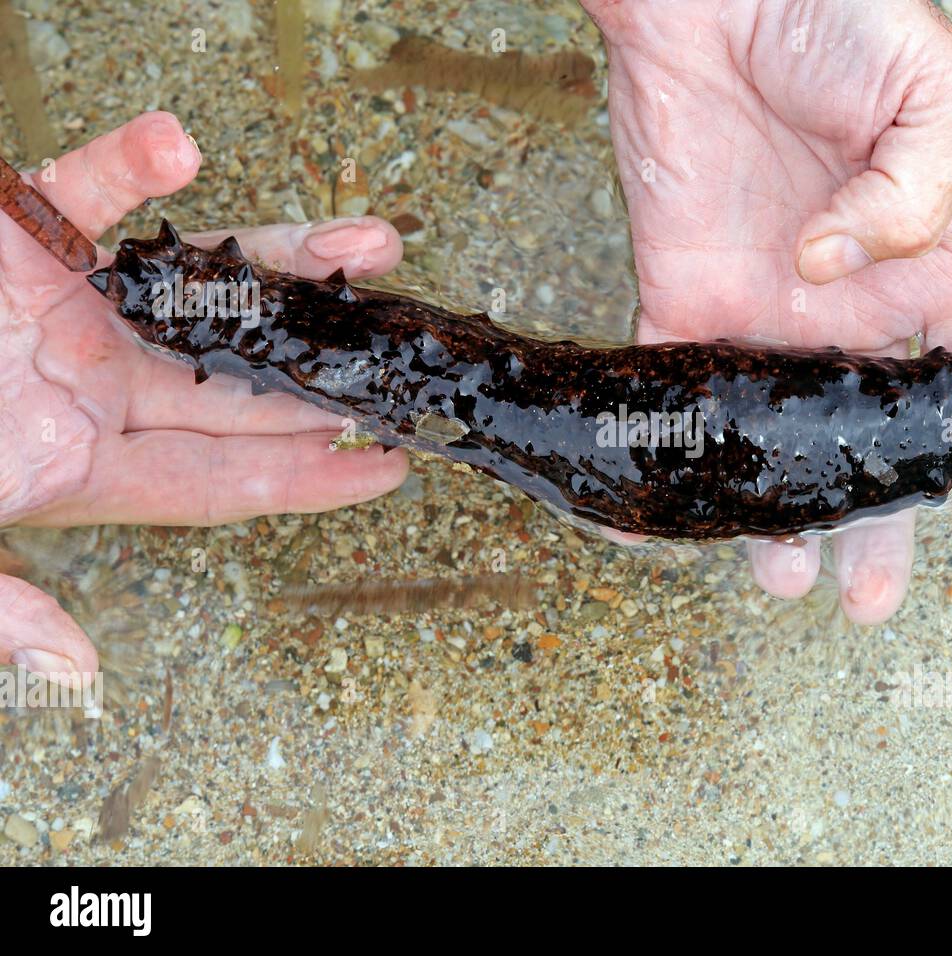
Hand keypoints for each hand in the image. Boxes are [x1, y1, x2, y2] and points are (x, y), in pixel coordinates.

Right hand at [0, 112, 408, 679]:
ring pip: (203, 280)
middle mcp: (96, 380)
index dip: (309, 478)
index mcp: (85, 461)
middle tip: (411, 353)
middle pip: (242, 376)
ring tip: (370, 242)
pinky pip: (82, 188)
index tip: (392, 468)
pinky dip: (124, 165)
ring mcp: (69, 305)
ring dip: (284, 257)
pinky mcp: (21, 230)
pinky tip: (176, 148)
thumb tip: (74, 666)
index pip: (224, 477)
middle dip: (329, 364)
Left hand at [583, 0, 951, 622]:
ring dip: (780, 514)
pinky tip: (670, 520)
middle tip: (870, 602)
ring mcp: (767, 308)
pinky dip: (669, 454)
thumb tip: (839, 277)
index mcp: (938, 262)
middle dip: (876, 528)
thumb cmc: (839, 13)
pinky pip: (674, 390)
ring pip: (778, 439)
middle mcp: (855, 305)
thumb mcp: (938, 90)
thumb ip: (919, 194)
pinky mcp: (683, 293)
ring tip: (783, 580)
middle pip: (872, 442)